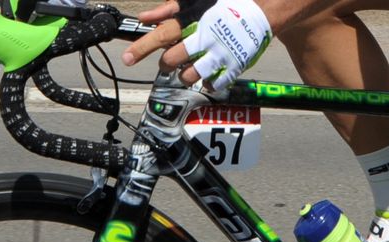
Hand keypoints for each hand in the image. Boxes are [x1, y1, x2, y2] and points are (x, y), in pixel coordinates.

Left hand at [122, 0, 271, 90]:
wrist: (262, 11)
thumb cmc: (225, 4)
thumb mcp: (196, 1)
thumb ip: (168, 9)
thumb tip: (146, 18)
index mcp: (191, 22)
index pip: (160, 36)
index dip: (141, 48)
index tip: (126, 60)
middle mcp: (203, 40)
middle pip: (172, 61)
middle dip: (166, 64)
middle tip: (169, 62)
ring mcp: (218, 55)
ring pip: (190, 76)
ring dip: (184, 76)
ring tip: (187, 69)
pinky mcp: (232, 67)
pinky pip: (213, 85)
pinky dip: (206, 83)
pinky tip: (208, 74)